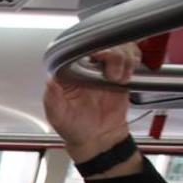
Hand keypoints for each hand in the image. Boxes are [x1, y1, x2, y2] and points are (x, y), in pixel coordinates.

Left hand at [44, 45, 139, 162]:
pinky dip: (133, 61)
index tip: (97, 56)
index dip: (90, 47)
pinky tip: (126, 77)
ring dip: (124, 58)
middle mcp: (86, 67)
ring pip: (119, 46)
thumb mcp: (58, 117)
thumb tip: (50, 80)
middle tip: (112, 74)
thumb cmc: (74, 128)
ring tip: (119, 78)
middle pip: (103, 43)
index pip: (78, 50)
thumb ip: (53, 99)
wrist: (97, 139)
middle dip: (113, 54)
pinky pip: (131, 56)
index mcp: (68, 74)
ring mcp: (104, 69)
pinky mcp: (120, 73)